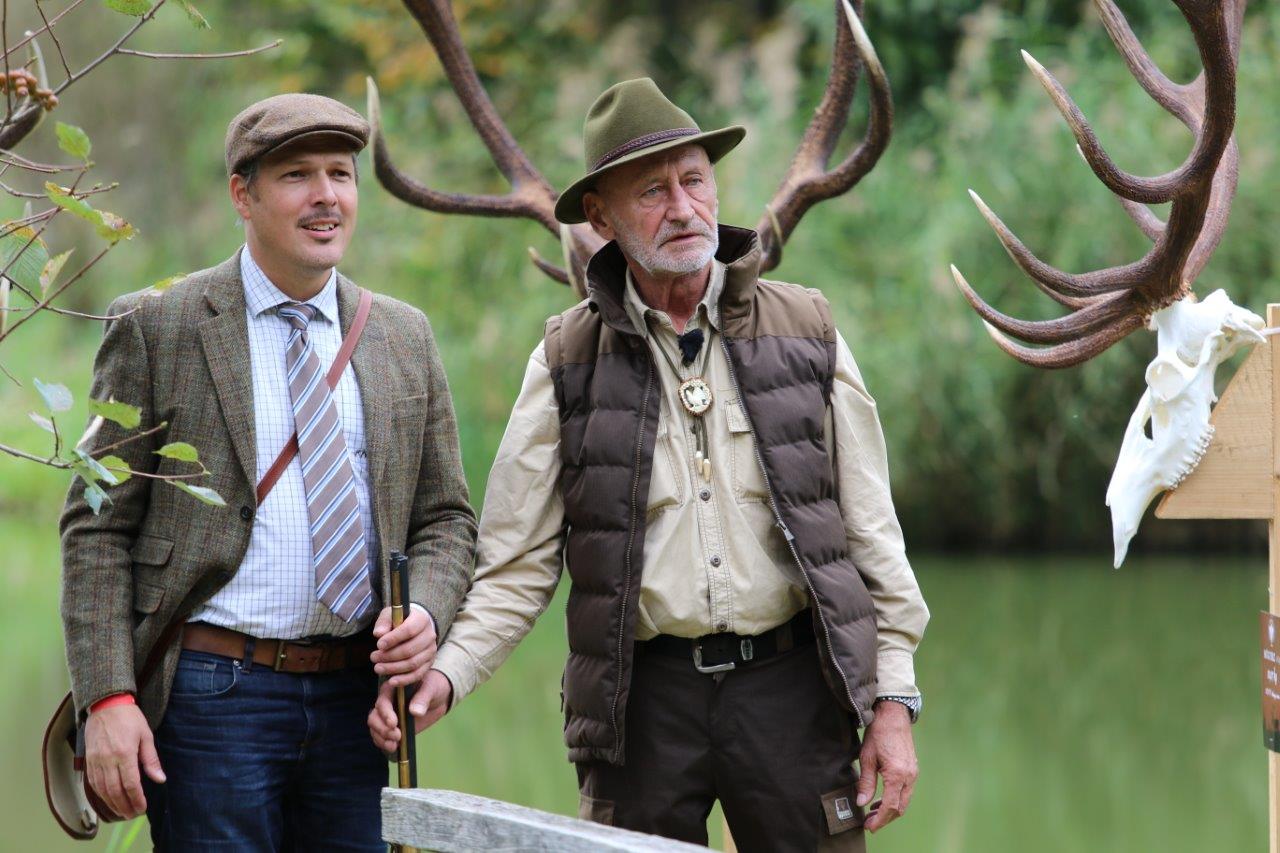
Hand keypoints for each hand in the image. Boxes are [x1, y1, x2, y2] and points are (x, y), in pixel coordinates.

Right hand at [84, 703, 164, 818]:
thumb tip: (160, 779)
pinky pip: (92, 782)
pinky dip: (100, 794)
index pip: (130, 784)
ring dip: (112, 803)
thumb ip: (151, 760)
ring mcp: (95, 760)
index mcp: (124, 753)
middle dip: (124, 806)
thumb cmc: (129, 718)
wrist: (106, 704)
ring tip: (122, 811)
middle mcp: (108, 760)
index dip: (137, 799)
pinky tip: (107, 800)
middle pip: (115, 791)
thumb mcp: (146, 735)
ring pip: (102, 789)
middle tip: (133, 814)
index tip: (142, 808)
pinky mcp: (88, 760)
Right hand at [368, 669, 452, 752]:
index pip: (382, 702)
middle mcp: (386, 704)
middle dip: (383, 729)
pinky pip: (381, 738)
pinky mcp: (391, 729)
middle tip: (397, 736)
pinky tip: (394, 748)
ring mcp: (387, 718)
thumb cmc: (433, 688)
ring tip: (394, 745)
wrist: (437, 698)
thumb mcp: (431, 688)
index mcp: (391, 689)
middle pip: (374, 718)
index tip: (394, 723)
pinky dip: (384, 744)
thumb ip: (423, 698)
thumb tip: (415, 711)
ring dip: (382, 739)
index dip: (385, 714)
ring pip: (375, 730)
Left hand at [370, 605, 436, 688]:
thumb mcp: (390, 615)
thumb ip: (383, 623)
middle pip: (410, 649)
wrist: (414, 626)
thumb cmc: (399, 620)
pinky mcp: (429, 663)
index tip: (379, 645)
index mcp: (422, 619)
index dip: (393, 639)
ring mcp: (431, 650)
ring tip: (378, 668)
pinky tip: (391, 681)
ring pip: (413, 663)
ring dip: (393, 668)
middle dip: (389, 656)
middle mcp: (430, 635)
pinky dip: (404, 679)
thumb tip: (378, 634)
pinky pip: (417, 674)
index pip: (409, 630)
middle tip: (373, 657)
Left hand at [856, 701, 917, 832]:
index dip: (879, 820)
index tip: (869, 826)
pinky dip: (895, 799)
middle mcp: (909, 776)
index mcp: (897, 774)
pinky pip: (906, 791)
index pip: (890, 806)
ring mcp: (913, 773)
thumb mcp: (867, 757)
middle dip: (885, 818)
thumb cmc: (878, 733)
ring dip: (890, 810)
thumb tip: (861, 803)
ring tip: (872, 813)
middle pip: (899, 808)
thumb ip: (866, 783)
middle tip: (869, 823)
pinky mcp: (913, 769)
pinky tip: (881, 799)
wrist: (893, 714)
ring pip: (904, 801)